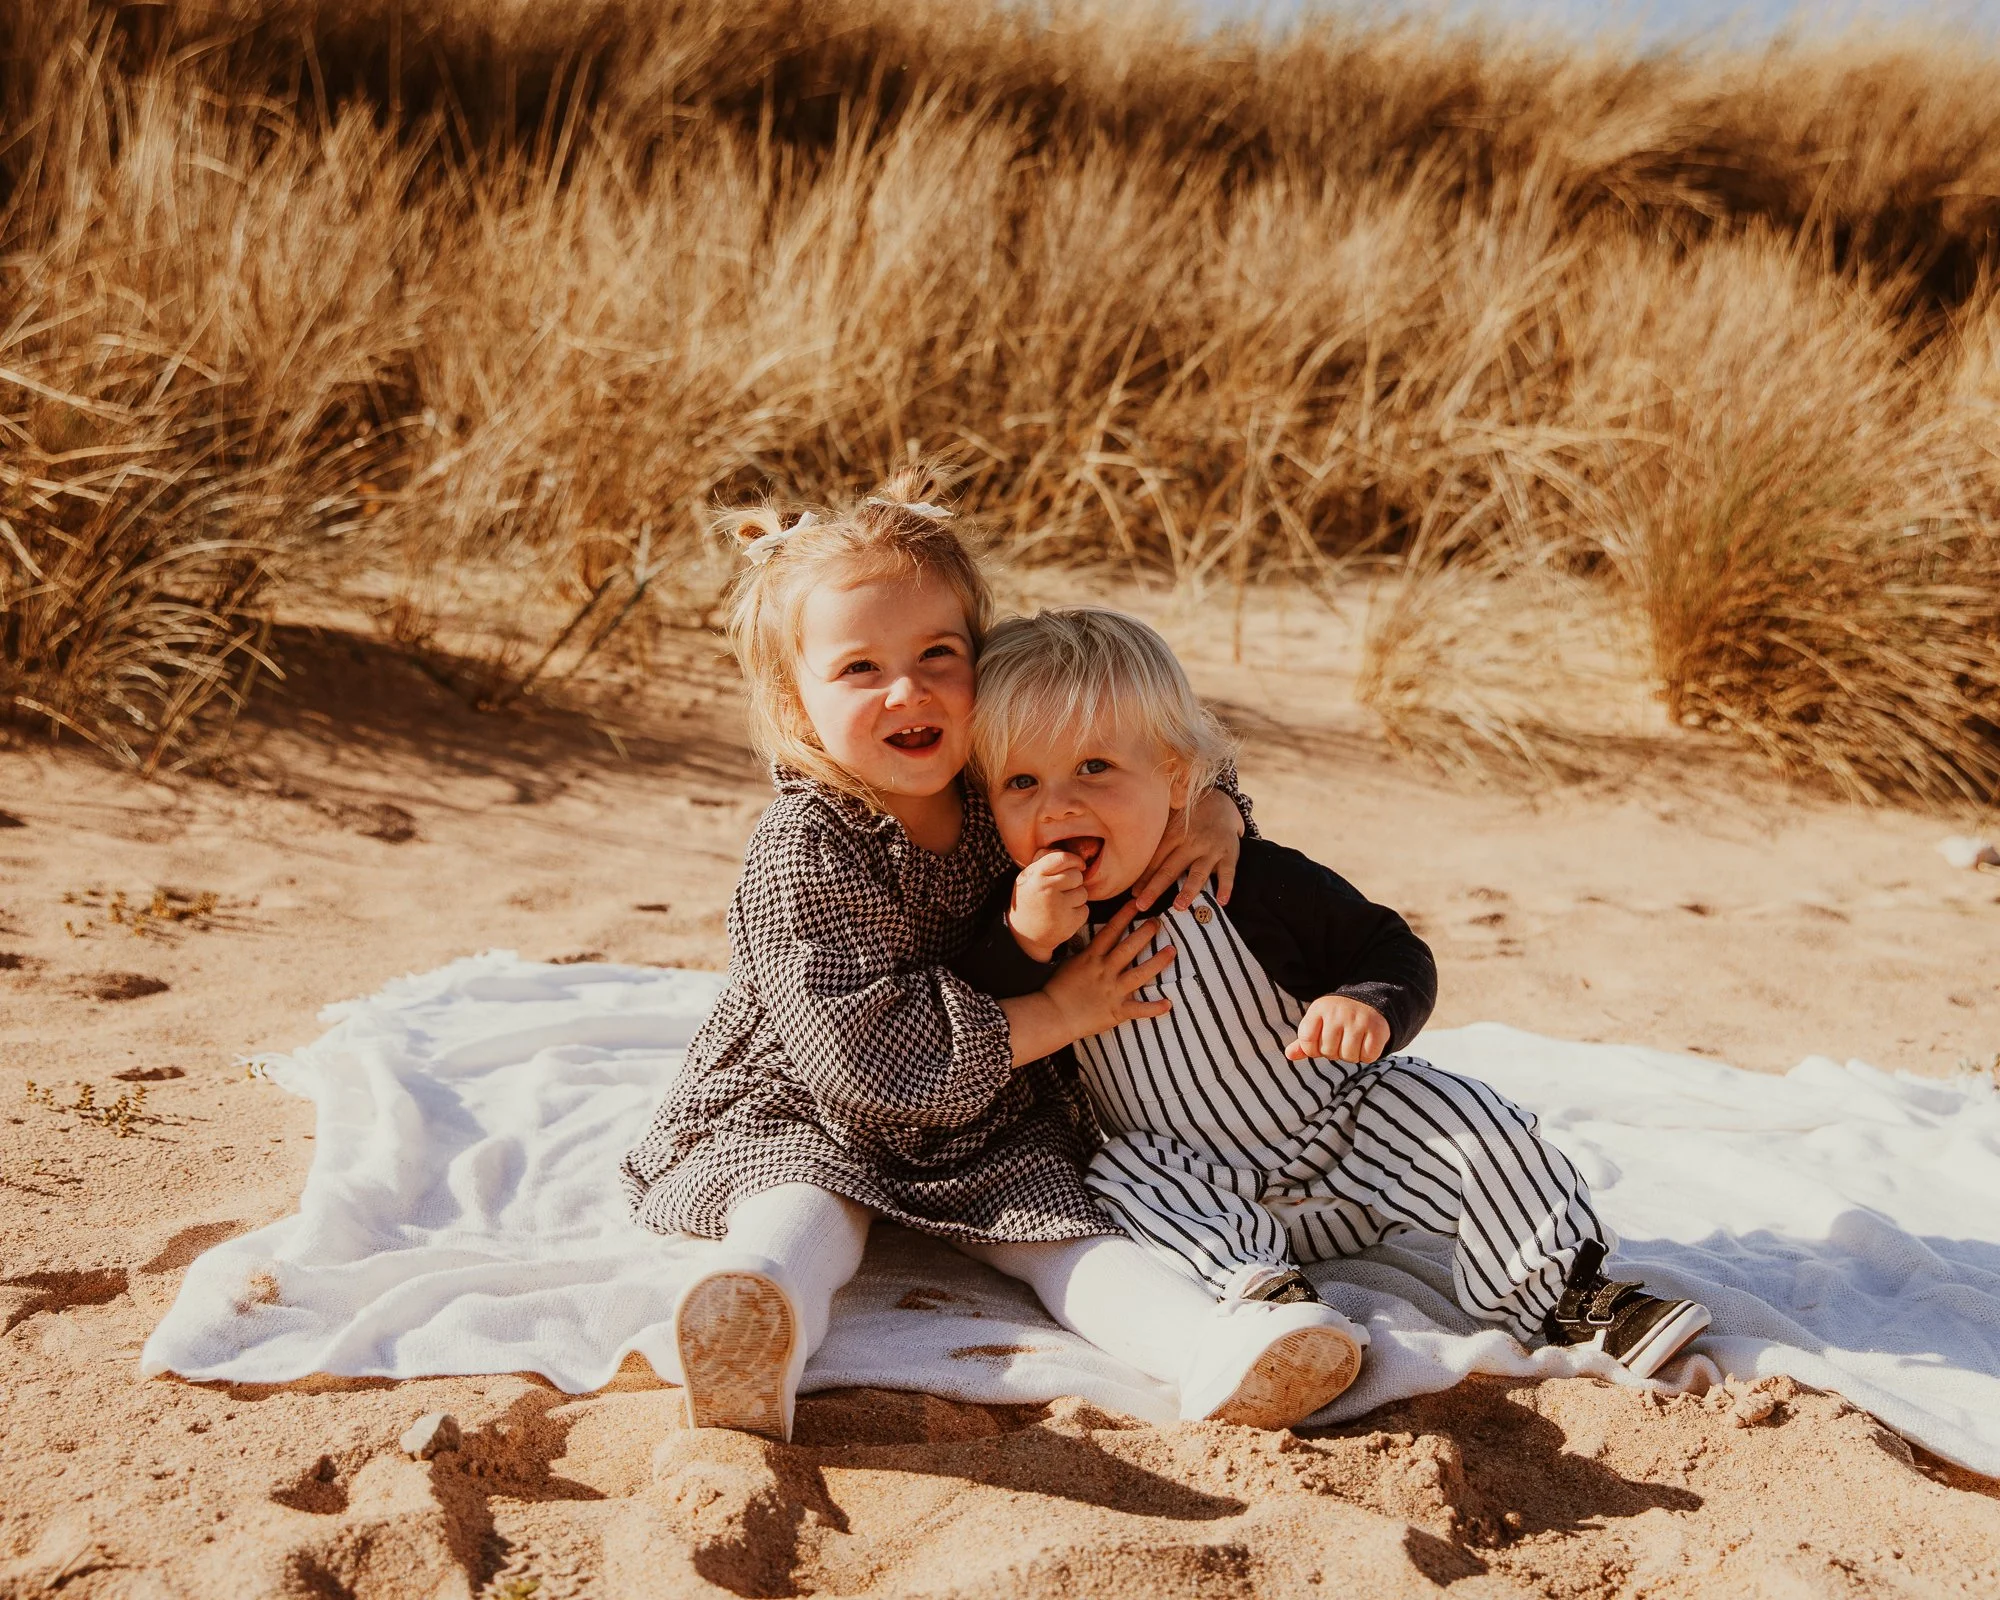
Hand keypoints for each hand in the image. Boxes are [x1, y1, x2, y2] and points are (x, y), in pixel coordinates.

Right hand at [1008, 849, 1088, 962]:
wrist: (1024, 935)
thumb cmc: (1029, 900)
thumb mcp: (1027, 878)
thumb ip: (1043, 861)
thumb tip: (1063, 850)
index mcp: (1036, 876)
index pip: (1062, 858)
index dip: (1074, 860)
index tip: (1078, 864)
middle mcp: (1047, 890)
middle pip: (1076, 875)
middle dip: (1074, 881)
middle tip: (1064, 889)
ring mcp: (1059, 907)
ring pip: (1083, 893)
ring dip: (1076, 897)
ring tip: (1062, 904)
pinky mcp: (1069, 923)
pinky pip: (1085, 909)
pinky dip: (1078, 912)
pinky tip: (1064, 915)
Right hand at [1039, 900, 1174, 1045]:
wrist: (1053, 1015)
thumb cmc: (1057, 989)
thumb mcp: (1070, 963)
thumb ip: (1086, 952)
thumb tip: (1096, 940)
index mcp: (1091, 957)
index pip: (1111, 931)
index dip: (1125, 915)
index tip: (1137, 903)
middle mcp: (1104, 971)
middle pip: (1128, 948)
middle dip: (1146, 933)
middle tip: (1159, 922)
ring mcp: (1112, 990)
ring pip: (1140, 974)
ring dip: (1158, 962)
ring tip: (1172, 951)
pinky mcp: (1116, 1010)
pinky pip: (1139, 1009)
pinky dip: (1154, 1008)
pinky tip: (1169, 1003)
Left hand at [1134, 785, 1245, 910]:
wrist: (1222, 801)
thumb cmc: (1188, 818)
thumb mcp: (1170, 820)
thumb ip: (1155, 838)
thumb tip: (1127, 856)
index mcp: (1173, 834)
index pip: (1155, 859)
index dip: (1143, 877)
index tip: (1133, 894)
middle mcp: (1191, 842)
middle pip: (1170, 869)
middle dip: (1155, 888)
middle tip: (1142, 905)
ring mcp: (1211, 849)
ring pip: (1198, 872)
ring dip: (1188, 890)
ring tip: (1179, 907)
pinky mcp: (1229, 854)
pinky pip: (1228, 872)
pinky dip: (1226, 887)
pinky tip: (1222, 902)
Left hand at [1285, 996, 1390, 1064]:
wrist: (1369, 1000)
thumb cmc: (1338, 1017)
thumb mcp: (1318, 1022)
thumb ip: (1304, 1041)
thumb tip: (1289, 1055)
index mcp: (1319, 1008)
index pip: (1306, 1039)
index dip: (1311, 1049)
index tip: (1319, 1043)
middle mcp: (1338, 1012)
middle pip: (1328, 1051)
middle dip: (1334, 1052)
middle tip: (1341, 1040)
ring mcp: (1359, 1019)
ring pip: (1348, 1056)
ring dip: (1351, 1055)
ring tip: (1353, 1042)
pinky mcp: (1377, 1028)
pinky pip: (1368, 1057)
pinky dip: (1367, 1056)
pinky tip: (1366, 1043)